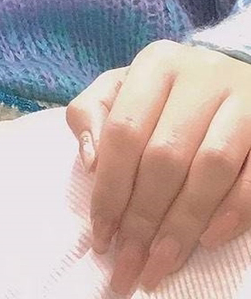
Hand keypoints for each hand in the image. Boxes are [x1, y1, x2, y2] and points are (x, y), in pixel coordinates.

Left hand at [66, 40, 250, 295]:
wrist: (223, 83)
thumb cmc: (163, 95)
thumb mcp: (122, 89)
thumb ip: (92, 113)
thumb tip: (91, 159)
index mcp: (157, 63)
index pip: (125, 131)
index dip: (109, 189)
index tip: (101, 236)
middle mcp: (201, 74)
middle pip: (166, 155)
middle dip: (143, 217)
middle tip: (129, 261)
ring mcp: (242, 100)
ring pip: (211, 168)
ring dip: (183, 224)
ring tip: (161, 262)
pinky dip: (232, 213)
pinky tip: (207, 239)